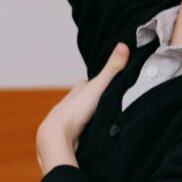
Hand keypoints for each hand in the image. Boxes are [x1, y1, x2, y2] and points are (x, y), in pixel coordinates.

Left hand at [36, 44, 130, 175]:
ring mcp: (70, 121)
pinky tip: (98, 136)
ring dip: (94, 119)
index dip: (103, 83)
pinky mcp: (71, 137)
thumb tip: (124, 44)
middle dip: (98, 102)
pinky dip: (91, 132)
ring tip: (109, 122)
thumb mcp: (99, 87)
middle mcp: (72, 103)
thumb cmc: (76, 110)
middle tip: (115, 104)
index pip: (92, 83)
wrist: (57, 137)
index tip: (116, 84)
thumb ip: (112, 69)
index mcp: (78, 91)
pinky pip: (84, 132)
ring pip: (86, 116)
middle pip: (89, 100)